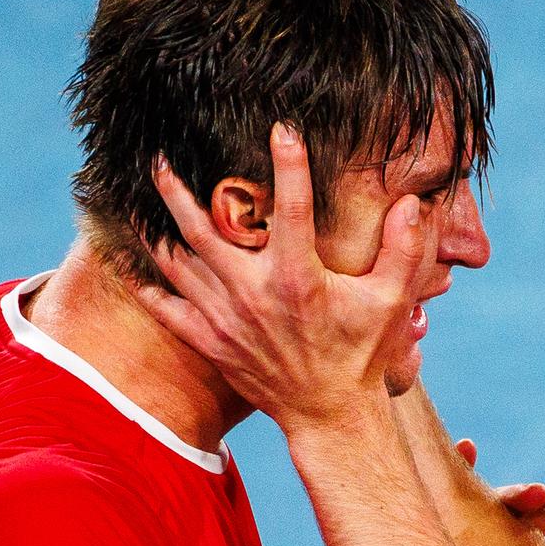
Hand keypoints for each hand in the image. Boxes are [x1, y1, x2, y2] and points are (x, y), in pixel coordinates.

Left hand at [135, 123, 437, 429]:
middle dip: (177, 190)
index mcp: (298, 277)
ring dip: (154, 230)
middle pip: (203, 229)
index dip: (289, 163)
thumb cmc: (363, 356)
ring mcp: (226, 319)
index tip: (282, 128)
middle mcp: (253, 293)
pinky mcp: (212, 344)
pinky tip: (131, 266)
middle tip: (158, 159)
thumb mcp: (393, 301)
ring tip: (135, 201)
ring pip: (178, 264)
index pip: (291, 206)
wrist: (331, 416)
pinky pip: (167, 312)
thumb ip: (405, 250)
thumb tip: (413, 203)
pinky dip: (146, 288)